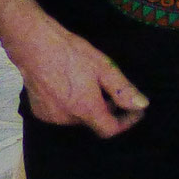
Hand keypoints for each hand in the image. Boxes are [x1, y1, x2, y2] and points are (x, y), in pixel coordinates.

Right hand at [12, 17, 147, 137]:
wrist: (36, 48)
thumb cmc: (73, 55)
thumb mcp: (105, 68)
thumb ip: (123, 91)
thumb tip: (142, 106)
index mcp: (85, 109)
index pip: (109, 130)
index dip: (125, 122)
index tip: (135, 111)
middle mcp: (67, 119)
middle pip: (94, 122)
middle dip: (107, 110)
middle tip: (112, 90)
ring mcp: (50, 117)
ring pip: (78, 118)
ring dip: (88, 108)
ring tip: (90, 85)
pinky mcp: (39, 112)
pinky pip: (62, 114)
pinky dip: (71, 106)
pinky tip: (71, 87)